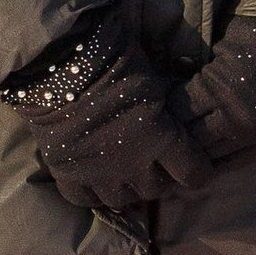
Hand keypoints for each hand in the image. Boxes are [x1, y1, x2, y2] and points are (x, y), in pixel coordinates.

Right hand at [2, 9, 207, 219]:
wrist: (61, 59)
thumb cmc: (113, 55)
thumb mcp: (151, 77)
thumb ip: (162, 104)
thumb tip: (173, 104)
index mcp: (161, 137)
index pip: (193, 173)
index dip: (194, 169)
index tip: (190, 162)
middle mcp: (133, 163)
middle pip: (156, 189)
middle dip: (156, 176)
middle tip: (149, 158)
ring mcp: (98, 172)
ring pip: (121, 199)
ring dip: (124, 186)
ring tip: (119, 168)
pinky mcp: (66, 171)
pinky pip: (83, 199)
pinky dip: (89, 191)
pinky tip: (90, 176)